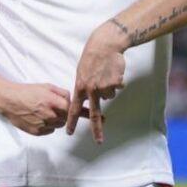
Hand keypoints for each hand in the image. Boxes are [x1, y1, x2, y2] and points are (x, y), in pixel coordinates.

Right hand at [0, 81, 71, 134]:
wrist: (9, 100)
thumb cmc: (26, 92)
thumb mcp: (46, 86)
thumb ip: (62, 93)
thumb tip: (71, 100)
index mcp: (51, 101)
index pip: (69, 108)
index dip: (68, 107)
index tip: (64, 105)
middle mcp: (47, 114)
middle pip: (65, 118)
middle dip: (63, 114)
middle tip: (55, 108)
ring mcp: (42, 124)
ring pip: (58, 125)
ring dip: (56, 120)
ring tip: (46, 113)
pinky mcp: (36, 132)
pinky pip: (50, 131)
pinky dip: (48, 126)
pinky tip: (41, 118)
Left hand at [65, 25, 126, 143]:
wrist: (105, 45)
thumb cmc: (92, 57)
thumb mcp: (82, 72)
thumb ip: (84, 86)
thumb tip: (86, 98)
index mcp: (80, 86)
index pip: (74, 108)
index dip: (72, 121)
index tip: (69, 132)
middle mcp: (91, 89)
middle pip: (94, 113)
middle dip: (97, 129)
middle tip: (98, 141)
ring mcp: (103, 86)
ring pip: (109, 96)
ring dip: (109, 88)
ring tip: (105, 74)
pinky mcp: (115, 83)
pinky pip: (117, 88)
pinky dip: (117, 81)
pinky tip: (113, 71)